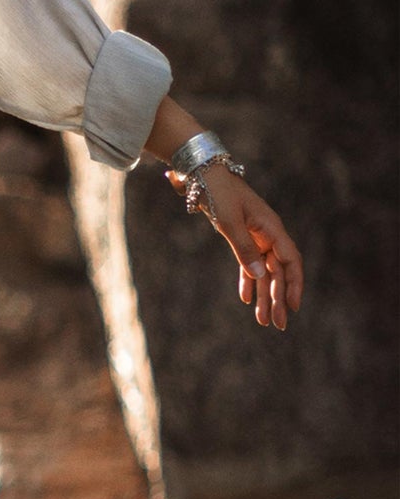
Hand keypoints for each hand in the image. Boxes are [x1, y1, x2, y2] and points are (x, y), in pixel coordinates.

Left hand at [173, 166, 303, 329]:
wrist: (204, 174)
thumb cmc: (219, 193)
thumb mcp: (230, 222)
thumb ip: (244, 248)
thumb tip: (260, 275)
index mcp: (271, 228)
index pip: (290, 261)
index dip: (294, 284)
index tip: (292, 306)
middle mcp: (268, 233)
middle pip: (278, 271)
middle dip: (278, 298)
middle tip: (278, 325)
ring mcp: (256, 235)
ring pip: (263, 271)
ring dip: (264, 295)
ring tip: (262, 320)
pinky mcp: (242, 236)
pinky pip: (248, 263)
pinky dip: (247, 280)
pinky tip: (246, 299)